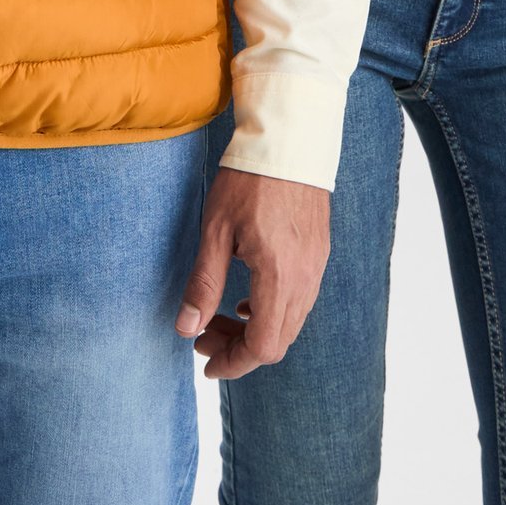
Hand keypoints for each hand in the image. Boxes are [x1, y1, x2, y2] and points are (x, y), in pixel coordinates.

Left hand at [174, 166, 329, 379]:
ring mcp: (316, 266)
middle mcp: (305, 279)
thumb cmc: (248, 180)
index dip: (233, 363)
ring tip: (220, 314)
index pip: (262, 346)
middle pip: (278, 341)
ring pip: (290, 323)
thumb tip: (186, 328)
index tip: (206, 362)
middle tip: (204, 335)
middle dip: (239, 349)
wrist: (289, 141)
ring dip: (256, 330)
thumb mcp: (215, 230)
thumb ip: (204, 283)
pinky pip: (300, 300)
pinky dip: (273, 310)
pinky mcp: (319, 253)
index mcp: (279, 277)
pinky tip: (248, 295)